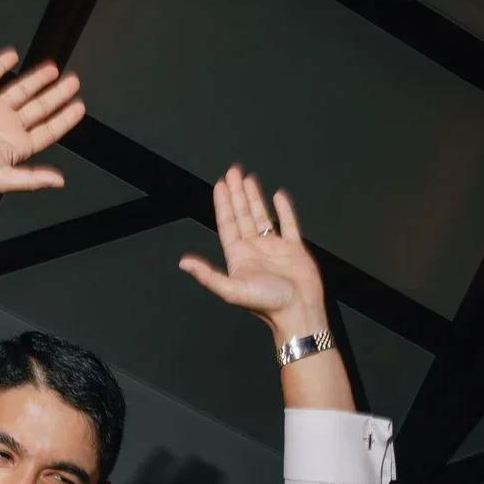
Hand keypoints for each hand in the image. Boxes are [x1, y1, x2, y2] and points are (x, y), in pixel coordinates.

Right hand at [0, 49, 84, 194]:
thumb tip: (59, 182)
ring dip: (37, 79)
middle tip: (73, 82)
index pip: (48, 130)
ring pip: (20, 90)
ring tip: (53, 69)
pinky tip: (13, 56)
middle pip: (39, 107)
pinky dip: (1, 65)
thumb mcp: (2, 178)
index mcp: (16, 146)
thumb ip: (31, 179)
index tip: (80, 106)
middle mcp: (6, 126)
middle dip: (57, 95)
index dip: (64, 119)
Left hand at [178, 167, 324, 335]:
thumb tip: (184, 264)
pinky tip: (278, 196)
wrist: (299, 311)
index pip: (227, 224)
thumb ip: (208, 275)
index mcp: (239, 256)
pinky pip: (288, 224)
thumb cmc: (268, 304)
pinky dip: (283, 210)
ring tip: (249, 179)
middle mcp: (255, 249)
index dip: (222, 204)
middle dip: (237, 193)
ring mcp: (274, 248)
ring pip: (262, 216)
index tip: (220, 184)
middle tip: (233, 172)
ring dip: (255, 197)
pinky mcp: (294, 248)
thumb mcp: (232, 289)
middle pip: (242, 215)